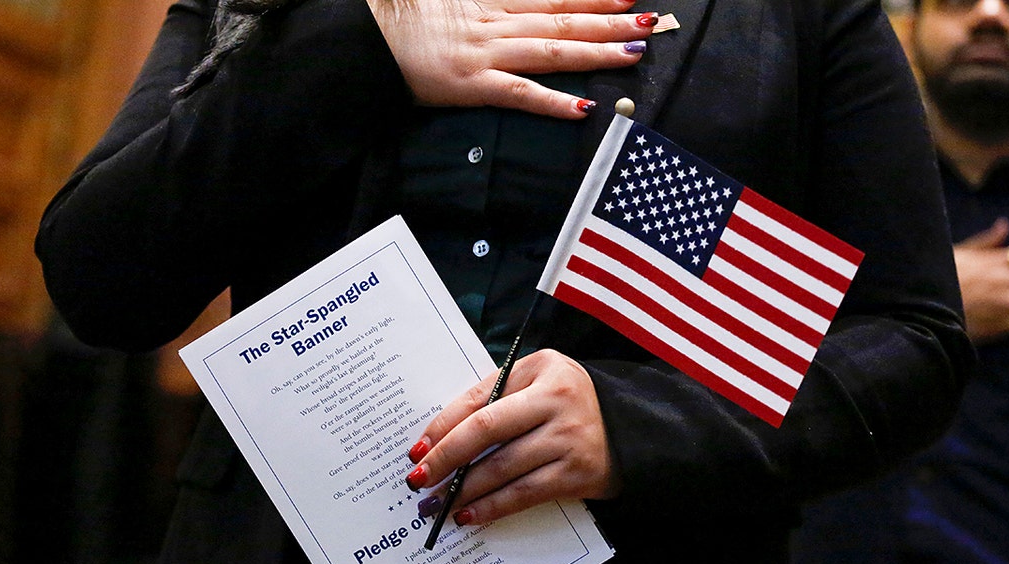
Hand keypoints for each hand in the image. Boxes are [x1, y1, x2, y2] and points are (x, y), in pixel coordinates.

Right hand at [365, 0, 654, 118]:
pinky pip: (520, 94)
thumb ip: (479, 0)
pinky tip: (584, 108)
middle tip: (649, 22)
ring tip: (634, 51)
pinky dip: (553, 102)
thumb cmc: (393, 18)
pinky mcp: (471, 85)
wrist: (359, 37)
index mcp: (485, 1)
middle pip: (561, 20)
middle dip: (609, 21)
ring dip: (596, 51)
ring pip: (552, 50)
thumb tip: (508, 5)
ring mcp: (484, 54)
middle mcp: (492, 23)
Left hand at [405, 349, 615, 525]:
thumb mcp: (539, 381)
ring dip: (463, 489)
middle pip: (487, 430)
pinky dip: (492, 507)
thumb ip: (498, 395)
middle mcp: (556, 401)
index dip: (443, 425)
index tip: (417, 449)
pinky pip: (524, 494)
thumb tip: (443, 435)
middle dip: (446, 458)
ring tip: (437, 503)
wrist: (631, 429)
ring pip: (502, 467)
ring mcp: (569, 439)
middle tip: (418, 479)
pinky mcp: (577, 474)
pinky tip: (469, 514)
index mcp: (542, 369)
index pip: (480, 398)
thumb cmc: (570, 404)